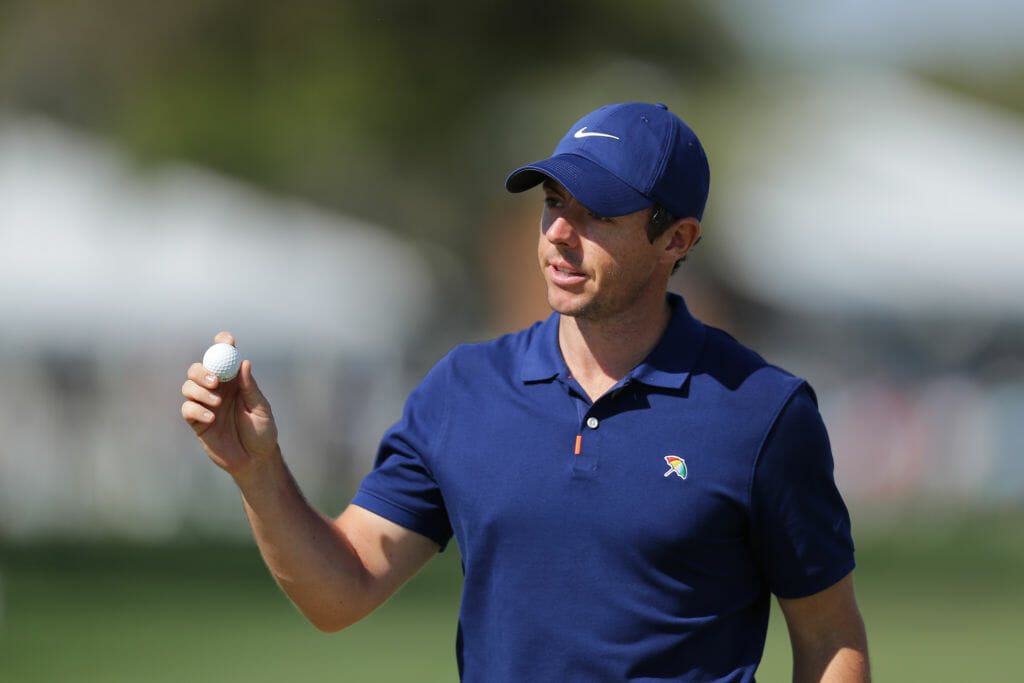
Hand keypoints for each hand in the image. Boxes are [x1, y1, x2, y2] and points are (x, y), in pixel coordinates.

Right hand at [181, 332, 278, 477]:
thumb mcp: (261, 408)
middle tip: (215, 381)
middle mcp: (218, 390)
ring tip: (217, 403)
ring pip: (188, 387)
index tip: (226, 340)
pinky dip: (197, 410)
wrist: (255, 460)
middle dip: (203, 371)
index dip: (222, 345)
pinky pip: (188, 409)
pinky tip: (211, 418)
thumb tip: (244, 363)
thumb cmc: (262, 432)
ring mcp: (205, 405)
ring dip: (199, 391)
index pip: (224, 358)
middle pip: (199, 369)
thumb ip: (250, 388)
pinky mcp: (197, 422)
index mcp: (234, 382)